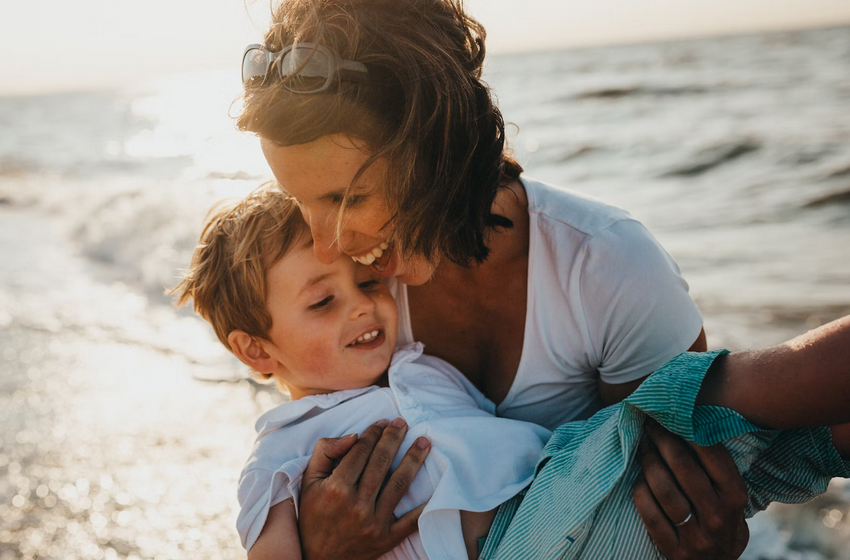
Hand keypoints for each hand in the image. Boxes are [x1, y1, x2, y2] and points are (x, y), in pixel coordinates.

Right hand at [298, 418, 430, 559]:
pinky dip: (425, 505)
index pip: (360, 451)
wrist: (317, 559)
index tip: (382, 422)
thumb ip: (325, 452)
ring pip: (399, 484)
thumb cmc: (312, 515)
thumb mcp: (309, 482)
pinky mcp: (386, 539)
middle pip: (381, 463)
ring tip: (424, 442)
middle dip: (394, 438)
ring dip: (414, 459)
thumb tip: (353, 435)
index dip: (373, 433)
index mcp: (336, 488)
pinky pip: (411, 521)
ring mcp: (373, 523)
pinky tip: (437, 487)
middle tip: (403, 423)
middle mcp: (356, 505)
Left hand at [633, 420, 749, 559]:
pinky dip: (640, 491)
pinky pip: (649, 513)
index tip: (671, 416)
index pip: (712, 456)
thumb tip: (689, 424)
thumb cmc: (720, 520)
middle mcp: (717, 517)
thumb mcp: (730, 497)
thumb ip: (716, 470)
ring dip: (648, 462)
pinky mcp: (674, 550)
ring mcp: (695, 536)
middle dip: (663, 440)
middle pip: (683, 468)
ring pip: (664, 489)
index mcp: (735, 498)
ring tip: (642, 447)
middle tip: (650, 424)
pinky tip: (637, 479)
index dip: (689, 432)